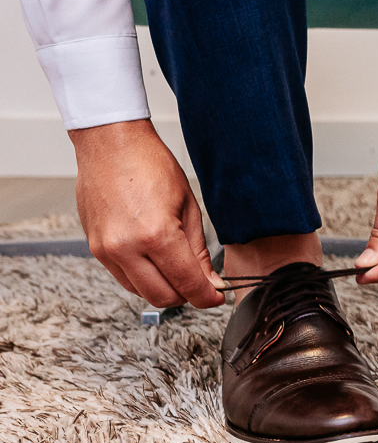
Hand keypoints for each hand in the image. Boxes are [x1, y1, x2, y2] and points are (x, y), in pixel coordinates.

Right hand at [70, 120, 224, 308]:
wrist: (111, 145)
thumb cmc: (150, 165)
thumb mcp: (188, 207)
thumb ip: (198, 250)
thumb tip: (210, 281)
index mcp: (156, 235)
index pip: (187, 283)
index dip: (206, 296)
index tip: (216, 297)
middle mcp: (127, 247)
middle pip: (163, 297)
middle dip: (187, 296)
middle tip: (201, 283)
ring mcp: (106, 250)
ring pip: (141, 292)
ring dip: (164, 288)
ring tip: (178, 268)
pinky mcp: (95, 248)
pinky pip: (123, 278)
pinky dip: (143, 278)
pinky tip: (156, 260)